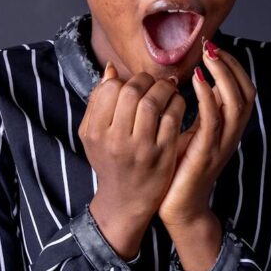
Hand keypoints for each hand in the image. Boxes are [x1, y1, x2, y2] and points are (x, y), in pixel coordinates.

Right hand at [79, 62, 185, 257]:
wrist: (125, 200)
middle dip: (146, 80)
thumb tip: (111, 69)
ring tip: (168, 89)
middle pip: (132, 92)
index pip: (110, 89)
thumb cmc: (109, 161)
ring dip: (164, 89)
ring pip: (153, 102)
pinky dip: (178, 104)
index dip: (125, 80)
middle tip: (154, 83)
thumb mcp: (93, 135)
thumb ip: (98, 102)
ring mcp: (141, 148)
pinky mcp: (163, 155)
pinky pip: (172, 118)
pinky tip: (177, 103)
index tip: (135, 84)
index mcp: (96, 132)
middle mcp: (116, 140)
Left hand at [158, 36, 256, 227]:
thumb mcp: (191, 134)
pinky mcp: (206, 153)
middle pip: (246, 92)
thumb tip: (193, 81)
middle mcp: (231, 135)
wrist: (179, 210)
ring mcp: (221, 145)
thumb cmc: (180, 171)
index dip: (233, 67)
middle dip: (231, 66)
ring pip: (235, 103)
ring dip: (223, 75)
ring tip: (208, 56)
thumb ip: (197, 111)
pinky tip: (195, 80)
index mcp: (228, 129)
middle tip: (212, 45)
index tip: (213, 47)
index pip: (243, 90)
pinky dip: (207, 96)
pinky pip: (213, 120)